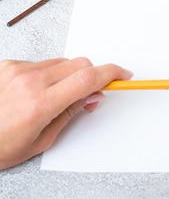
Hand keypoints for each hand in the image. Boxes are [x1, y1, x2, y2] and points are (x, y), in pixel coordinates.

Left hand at [0, 57, 131, 169]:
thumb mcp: (42, 140)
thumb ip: (71, 112)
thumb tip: (93, 96)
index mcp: (39, 104)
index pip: (88, 78)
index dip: (112, 73)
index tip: (123, 75)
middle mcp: (28, 82)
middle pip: (80, 64)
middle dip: (92, 76)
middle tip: (91, 94)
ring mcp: (16, 70)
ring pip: (62, 62)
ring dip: (68, 76)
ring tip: (55, 97)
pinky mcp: (7, 65)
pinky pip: (41, 63)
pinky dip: (47, 75)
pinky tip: (35, 92)